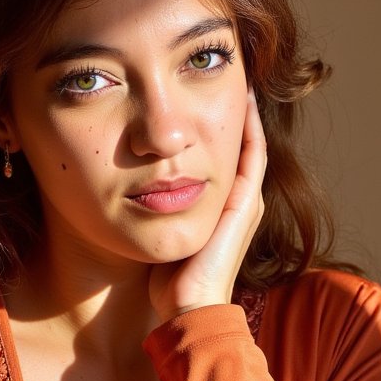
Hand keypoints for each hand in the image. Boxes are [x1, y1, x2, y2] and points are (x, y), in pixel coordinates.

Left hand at [148, 89, 266, 320]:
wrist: (188, 307)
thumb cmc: (168, 279)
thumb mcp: (160, 232)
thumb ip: (154, 208)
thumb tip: (127, 187)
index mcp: (222, 207)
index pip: (223, 154)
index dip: (213, 124)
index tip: (198, 93)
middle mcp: (240, 200)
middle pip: (240, 143)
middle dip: (230, 110)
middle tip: (225, 73)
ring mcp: (247, 201)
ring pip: (251, 142)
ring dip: (244, 110)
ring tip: (237, 75)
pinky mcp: (246, 203)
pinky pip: (252, 153)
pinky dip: (249, 126)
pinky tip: (242, 99)